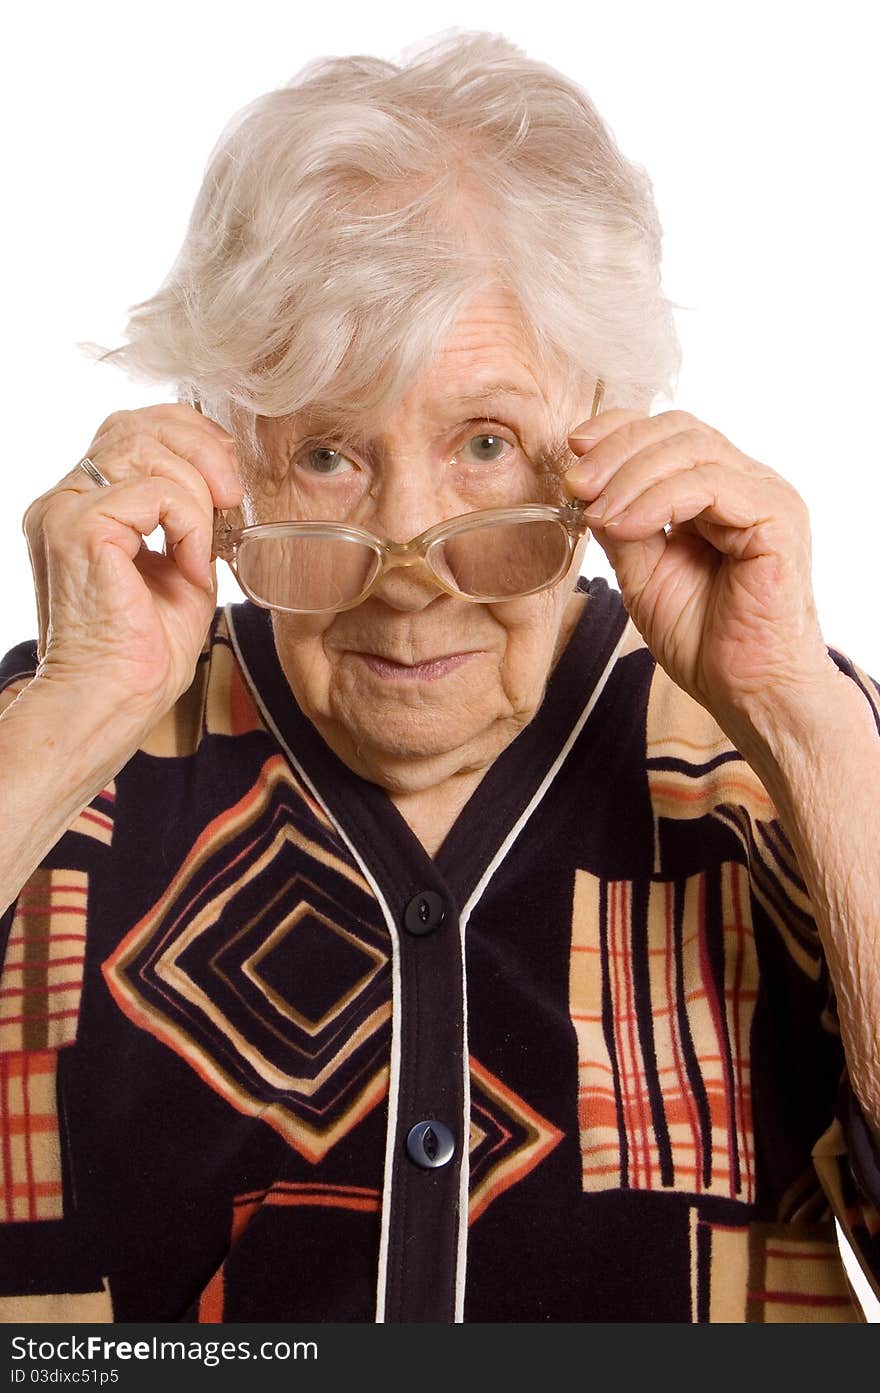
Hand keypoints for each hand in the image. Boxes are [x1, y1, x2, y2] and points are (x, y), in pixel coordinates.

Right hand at [23, 403, 241, 734]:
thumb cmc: (144, 653)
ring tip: (207, 547)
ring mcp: (65, 511)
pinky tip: (193, 567)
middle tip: (234, 497)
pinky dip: (191, 525)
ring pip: (148, 450)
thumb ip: (189, 520)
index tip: (228, 473)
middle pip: (136, 425)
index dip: (188, 434)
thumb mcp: (179, 569)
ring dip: (199, 492)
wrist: (113, 702)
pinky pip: (157, 493)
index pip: (131, 430)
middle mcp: (63, 501)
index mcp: (81, 506)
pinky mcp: (80, 528)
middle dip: (201, 449)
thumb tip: (224, 486)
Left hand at [564, 407, 839, 732]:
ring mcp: (767, 497)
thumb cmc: (704, 641)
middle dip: (618, 450)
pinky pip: (712, 485)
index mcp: (720, 490)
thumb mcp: (643, 573)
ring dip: (631, 477)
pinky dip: (659, 499)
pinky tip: (627, 525)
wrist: (746, 690)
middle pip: (680, 430)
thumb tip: (585, 489)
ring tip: (597, 513)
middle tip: (577, 483)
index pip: (670, 432)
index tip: (574, 447)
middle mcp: (748, 484)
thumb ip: (622, 526)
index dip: (620, 430)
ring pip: (693, 450)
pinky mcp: (777, 519)